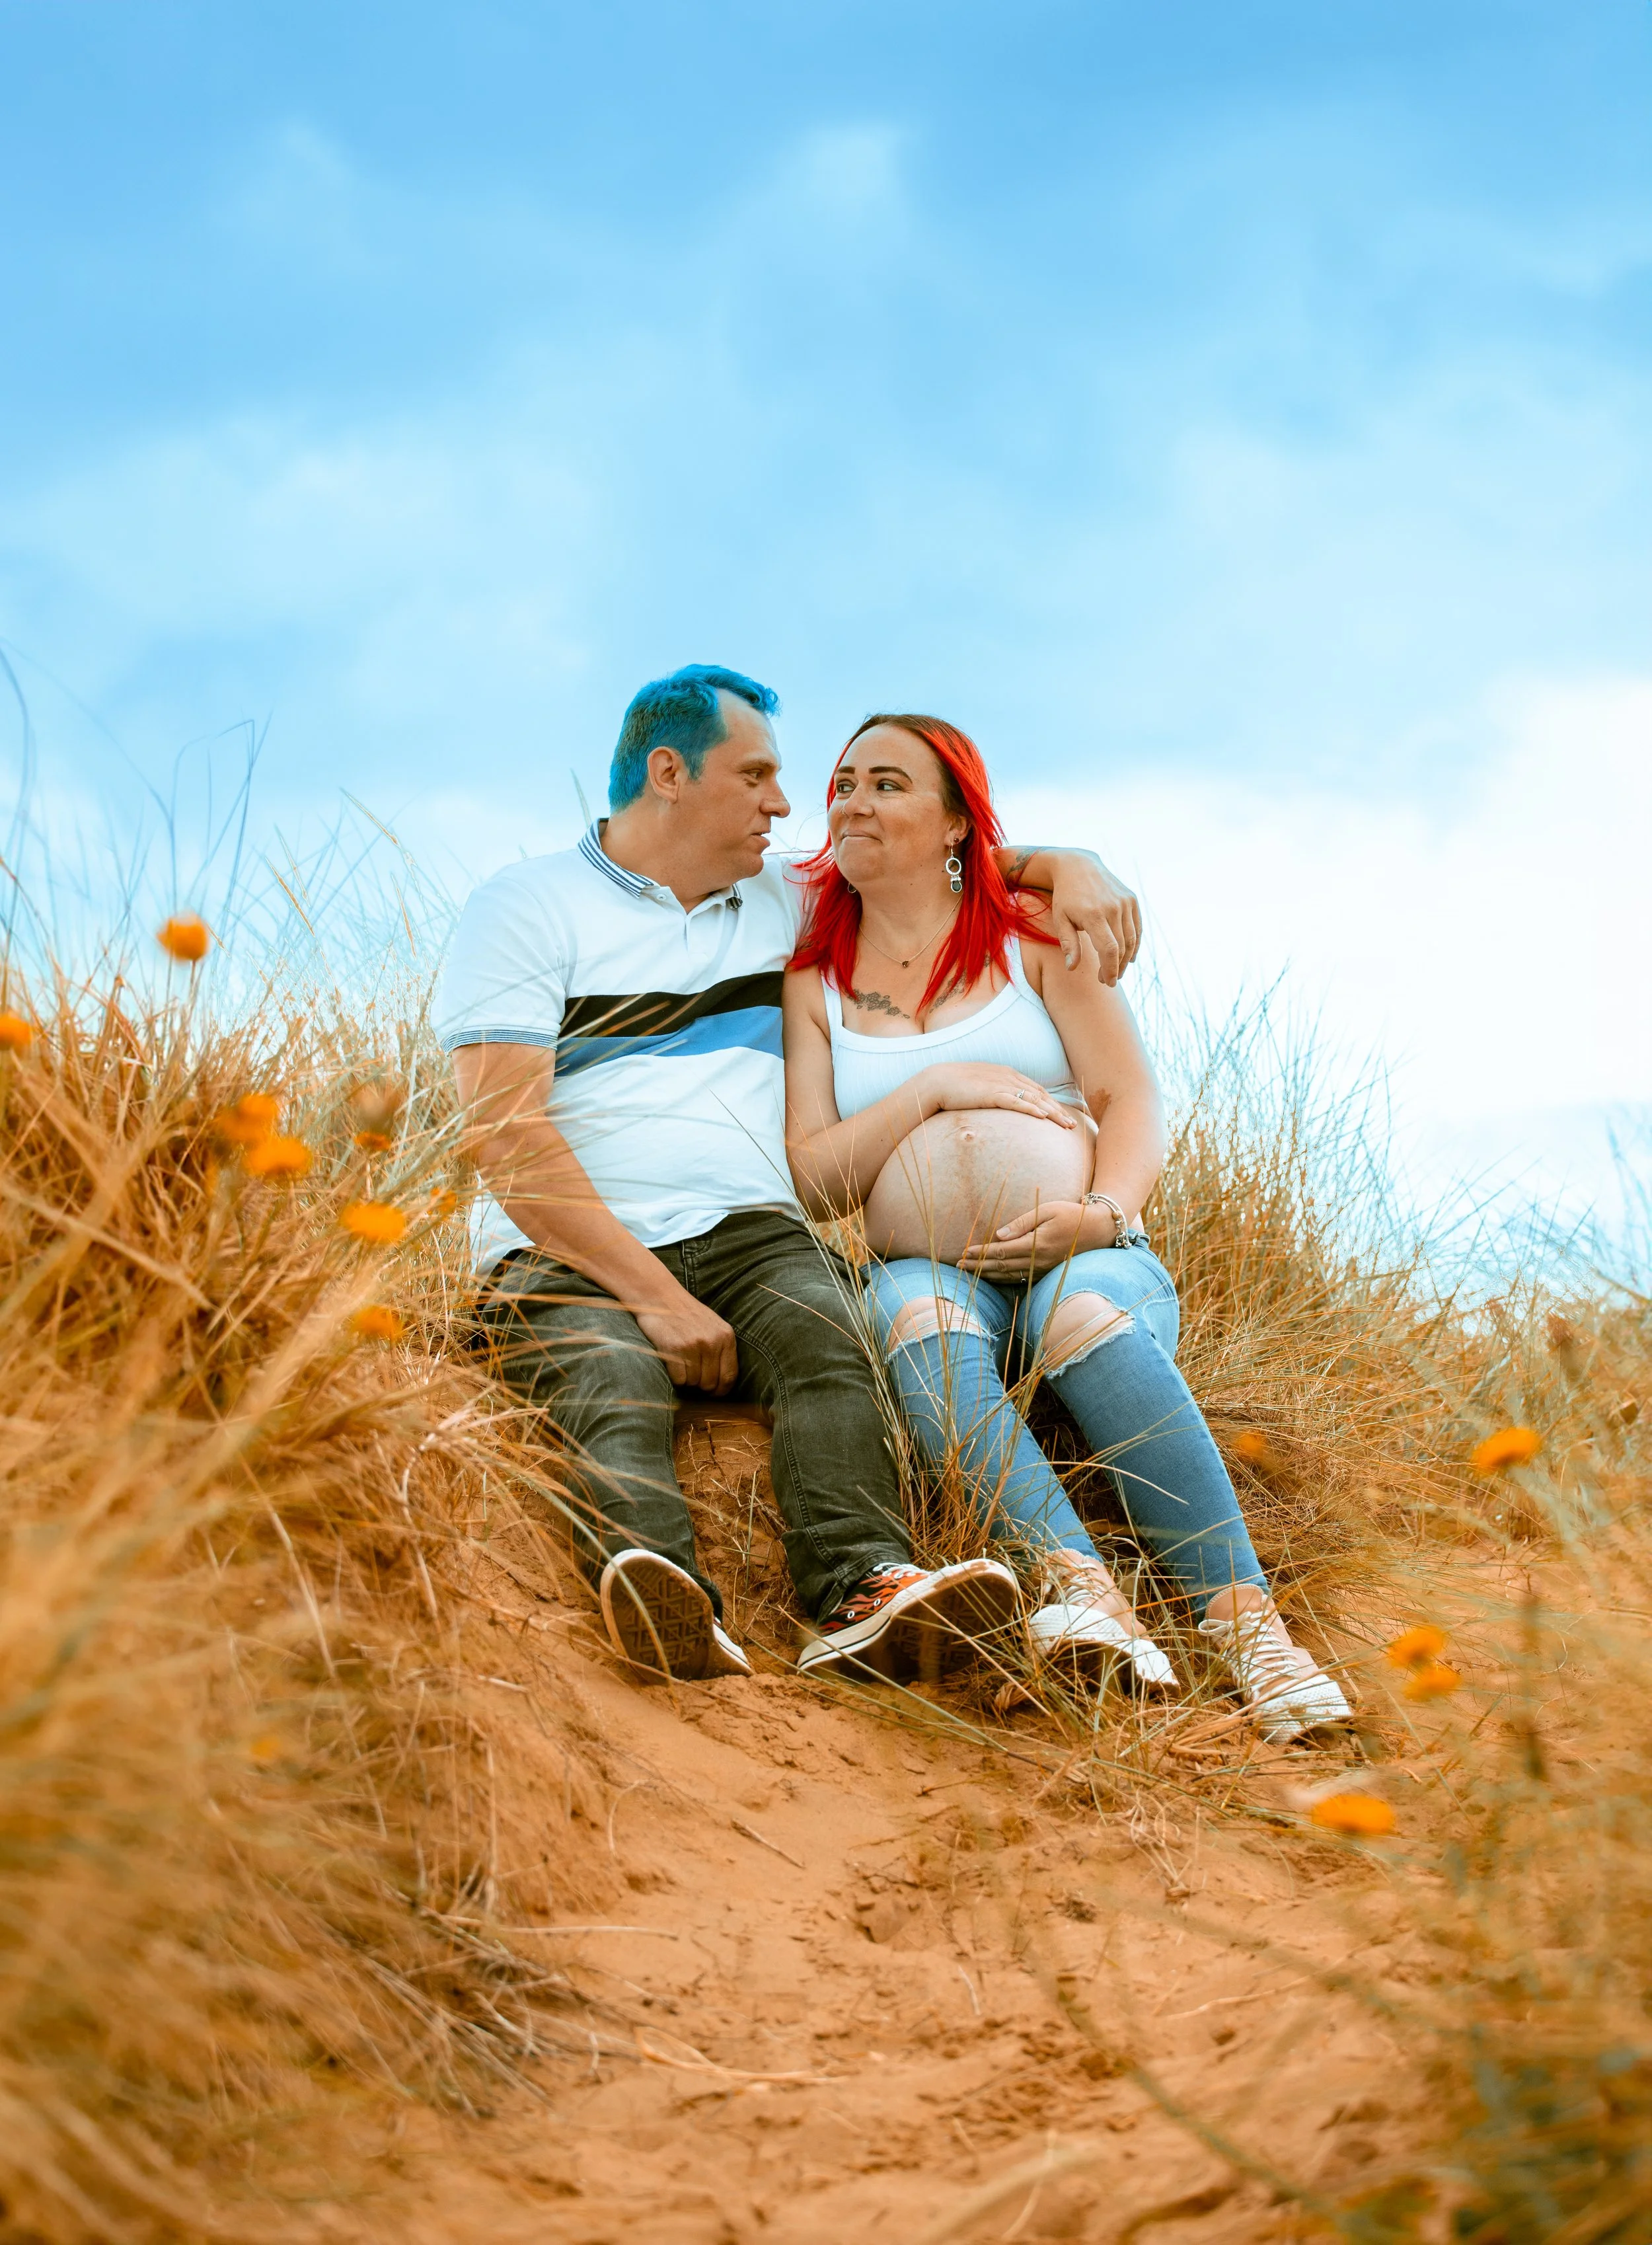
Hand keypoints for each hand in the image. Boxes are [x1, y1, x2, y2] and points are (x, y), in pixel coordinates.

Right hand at [634, 1295, 739, 1393]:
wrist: (659, 1296)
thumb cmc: (685, 1314)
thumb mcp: (712, 1326)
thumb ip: (721, 1349)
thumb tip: (724, 1383)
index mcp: (726, 1336)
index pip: (730, 1376)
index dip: (721, 1390)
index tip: (713, 1393)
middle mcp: (712, 1342)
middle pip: (710, 1383)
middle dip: (700, 1385)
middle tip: (690, 1373)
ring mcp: (694, 1346)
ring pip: (693, 1383)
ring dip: (686, 1379)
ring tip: (680, 1361)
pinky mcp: (675, 1349)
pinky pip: (678, 1379)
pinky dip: (674, 1376)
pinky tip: (670, 1361)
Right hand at [920, 1063, 1076, 1127]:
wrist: (937, 1081)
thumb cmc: (956, 1087)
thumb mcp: (981, 1088)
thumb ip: (995, 1093)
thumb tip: (1002, 1106)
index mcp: (1007, 1074)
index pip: (1036, 1089)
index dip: (1052, 1103)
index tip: (1063, 1115)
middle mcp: (1008, 1077)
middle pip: (1040, 1095)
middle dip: (1058, 1110)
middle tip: (1072, 1125)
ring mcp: (1000, 1084)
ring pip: (1033, 1099)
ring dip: (1052, 1113)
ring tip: (1065, 1125)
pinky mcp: (991, 1094)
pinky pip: (1016, 1102)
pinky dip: (1031, 1108)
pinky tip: (1042, 1117)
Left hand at [956, 1199, 1099, 1279]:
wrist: (1099, 1231)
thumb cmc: (1072, 1215)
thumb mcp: (1047, 1211)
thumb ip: (1022, 1223)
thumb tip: (999, 1235)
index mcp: (1037, 1244)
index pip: (1001, 1252)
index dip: (981, 1254)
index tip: (964, 1252)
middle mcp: (1039, 1261)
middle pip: (1002, 1267)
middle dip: (978, 1267)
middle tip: (959, 1266)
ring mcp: (1043, 1269)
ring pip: (1010, 1276)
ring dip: (988, 1275)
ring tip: (970, 1273)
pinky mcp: (1047, 1272)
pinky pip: (1021, 1279)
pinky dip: (1004, 1279)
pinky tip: (992, 1278)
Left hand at [1047, 855, 1140, 985]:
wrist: (1078, 866)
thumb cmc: (1065, 897)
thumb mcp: (1060, 920)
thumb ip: (1068, 944)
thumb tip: (1071, 968)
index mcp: (1093, 914)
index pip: (1109, 949)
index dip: (1110, 969)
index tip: (1107, 982)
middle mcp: (1113, 907)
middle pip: (1122, 947)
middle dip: (1116, 968)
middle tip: (1108, 980)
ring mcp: (1125, 902)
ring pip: (1131, 939)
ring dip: (1126, 959)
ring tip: (1116, 970)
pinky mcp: (1131, 899)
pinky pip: (1137, 927)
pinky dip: (1135, 944)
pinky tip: (1129, 956)